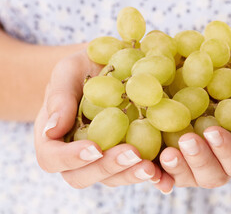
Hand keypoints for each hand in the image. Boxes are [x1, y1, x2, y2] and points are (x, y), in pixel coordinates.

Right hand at [34, 50, 161, 187]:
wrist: (107, 67)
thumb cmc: (82, 68)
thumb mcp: (68, 72)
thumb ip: (59, 97)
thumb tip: (52, 130)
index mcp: (55, 137)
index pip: (53, 158)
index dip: (72, 158)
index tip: (95, 148)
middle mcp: (78, 154)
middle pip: (83, 175)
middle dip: (108, 167)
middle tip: (131, 154)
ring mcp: (105, 157)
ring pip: (112, 178)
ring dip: (130, 174)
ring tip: (150, 166)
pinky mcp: (130, 154)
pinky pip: (136, 170)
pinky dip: (150, 175)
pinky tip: (164, 172)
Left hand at [153, 85, 230, 190]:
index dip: (227, 150)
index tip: (213, 131)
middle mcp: (219, 161)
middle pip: (212, 175)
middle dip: (200, 159)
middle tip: (187, 140)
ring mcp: (194, 160)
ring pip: (186, 175)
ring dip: (176, 168)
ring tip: (166, 154)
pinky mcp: (172, 151)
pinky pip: (163, 168)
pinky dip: (155, 170)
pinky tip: (145, 164)